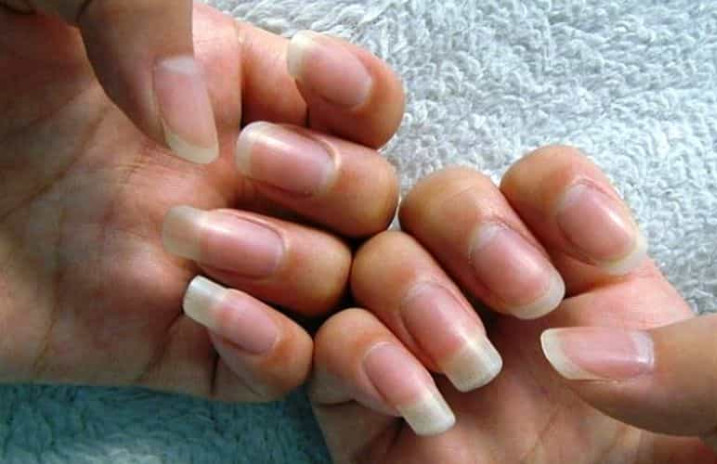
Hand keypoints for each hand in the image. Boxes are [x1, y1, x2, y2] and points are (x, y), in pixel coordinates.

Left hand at [0, 3, 402, 400]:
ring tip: (197, 240)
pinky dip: (273, 351)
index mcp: (219, 85)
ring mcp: (205, 266)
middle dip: (337, 186)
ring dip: (296, 268)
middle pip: (367, 203)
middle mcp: (231, 180)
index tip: (308, 77)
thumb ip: (141, 11)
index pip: (357, 106)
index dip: (361, 96)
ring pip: (333, 289)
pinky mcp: (162, 348)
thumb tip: (210, 132)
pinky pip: (268, 373)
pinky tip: (207, 310)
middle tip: (253, 162)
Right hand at [311, 146, 716, 462]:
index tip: (608, 253)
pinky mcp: (375, 422)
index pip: (544, 184)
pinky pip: (329, 351)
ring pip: (375, 261)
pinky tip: (425, 406)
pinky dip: (359, 356)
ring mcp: (434, 361)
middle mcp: (502, 314)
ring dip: (412, 289)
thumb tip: (576, 350)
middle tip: (530, 300)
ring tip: (473, 367)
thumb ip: (716, 370)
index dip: (559, 190)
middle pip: (441, 200)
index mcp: (594, 292)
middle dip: (473, 225)